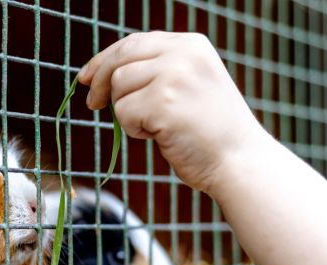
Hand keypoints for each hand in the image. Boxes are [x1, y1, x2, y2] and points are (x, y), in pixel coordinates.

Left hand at [78, 31, 269, 193]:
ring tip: (154, 125)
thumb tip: (104, 71)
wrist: (239, 160)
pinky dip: (133, 129)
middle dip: (99, 81)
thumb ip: (158, 69)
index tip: (87, 77)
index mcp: (191, 44)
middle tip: (93, 104)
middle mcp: (183, 53)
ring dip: (126, 111)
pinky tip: (159, 135)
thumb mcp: (190, 83)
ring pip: (118, 86)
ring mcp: (174, 76)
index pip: (134, 42)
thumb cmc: (210, 130)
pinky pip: (123, 113)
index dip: (104, 60)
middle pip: (119, 59)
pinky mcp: (163, 103)